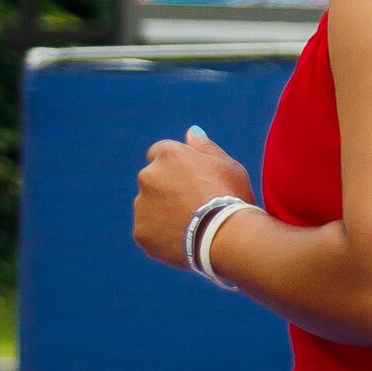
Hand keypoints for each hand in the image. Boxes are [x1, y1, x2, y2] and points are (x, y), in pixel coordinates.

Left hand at [134, 125, 256, 269]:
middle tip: (193, 204)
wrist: (225, 235)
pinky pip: (148, 230)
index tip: (190, 179)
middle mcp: (148, 176)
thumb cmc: (230, 196)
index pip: (160, 152)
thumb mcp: (226, 164)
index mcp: (168, 155)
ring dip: (162, 211)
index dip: (176, 166)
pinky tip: (182, 238)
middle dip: (167, 188)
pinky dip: (160, 234)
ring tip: (190, 224)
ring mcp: (141, 205)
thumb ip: (204, 147)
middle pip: (153, 179)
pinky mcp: (140, 231)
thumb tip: (191, 132)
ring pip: (148, 206)